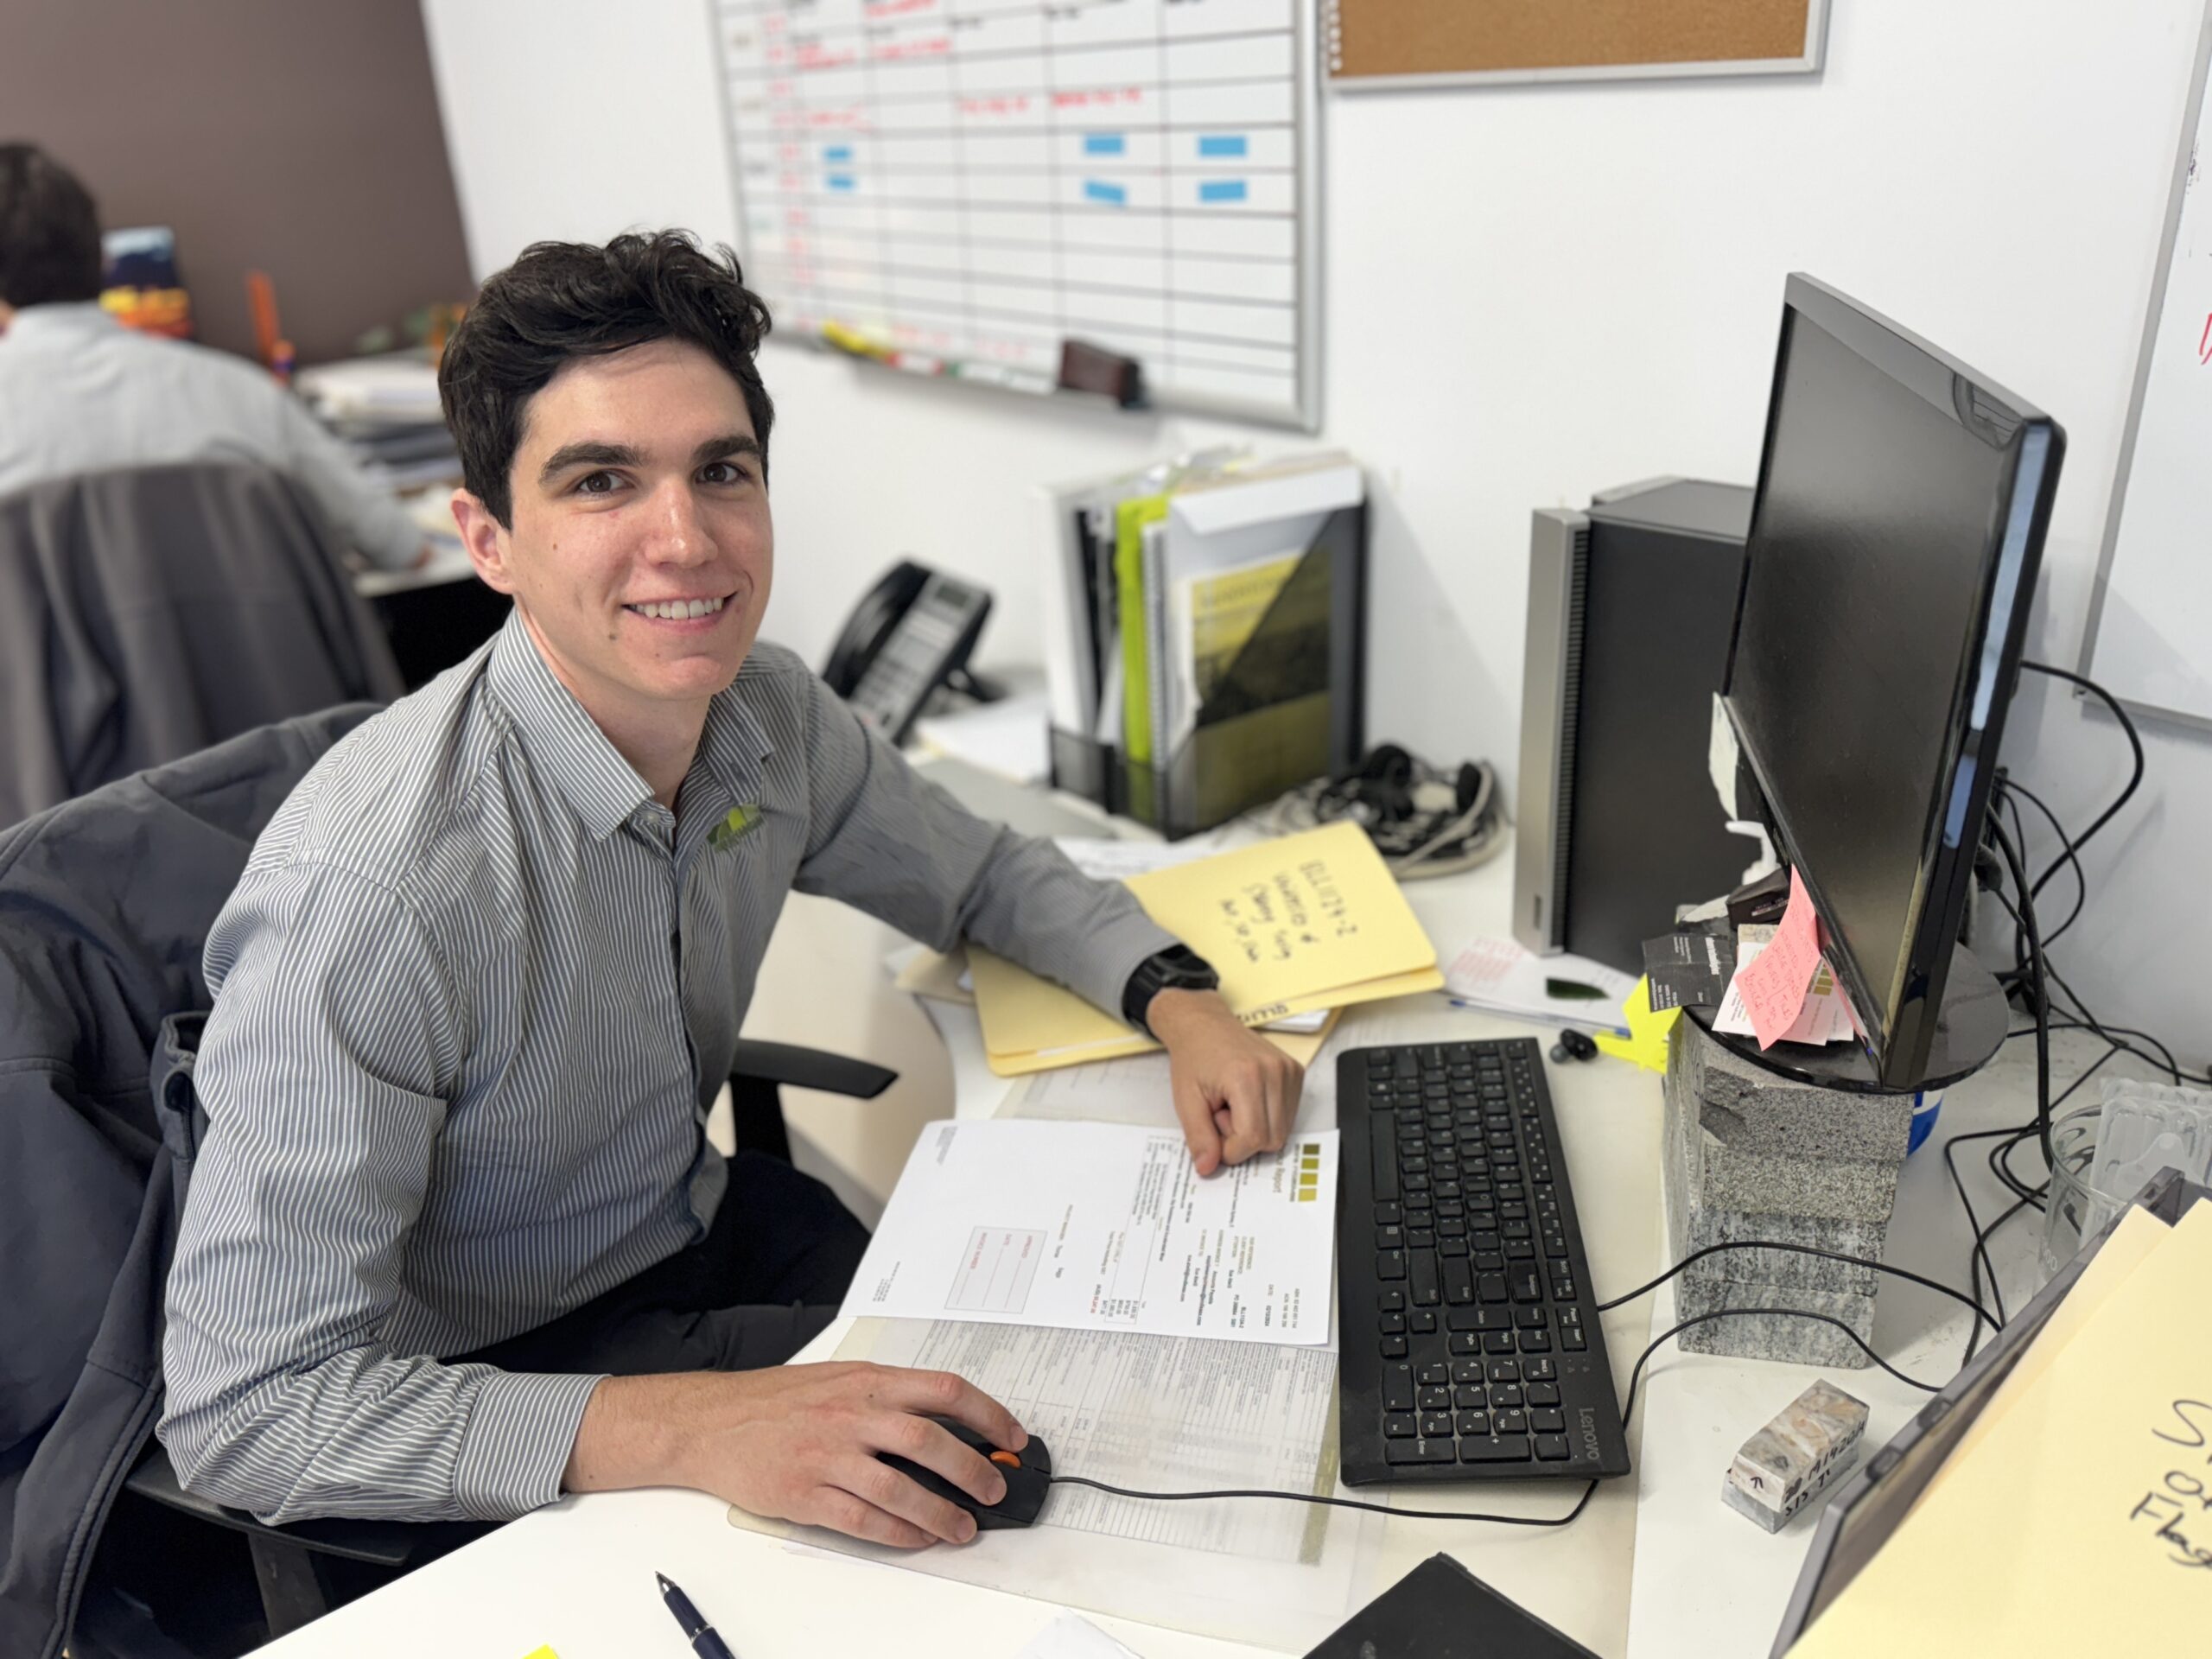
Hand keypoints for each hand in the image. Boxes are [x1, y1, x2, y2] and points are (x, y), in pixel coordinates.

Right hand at [563, 1362, 1026, 1548]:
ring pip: (900, 1488)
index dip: (988, 1413)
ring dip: (940, 1512)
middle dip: (972, 1469)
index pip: (943, 1390)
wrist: (709, 1422)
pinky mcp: (804, 1493)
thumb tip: (945, 1421)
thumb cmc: (775, 1400)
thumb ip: (887, 1396)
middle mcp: (851, 1414)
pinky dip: (897, 1534)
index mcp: (866, 1381)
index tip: (1013, 1435)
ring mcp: (828, 1455)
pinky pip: (862, 1519)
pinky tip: (917, 1539)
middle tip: (994, 1489)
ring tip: (963, 1528)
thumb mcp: (837, 1379)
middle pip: (929, 1440)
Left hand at [1147, 988, 1303, 1174]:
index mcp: (1246, 1076)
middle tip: (1222, 1114)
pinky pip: (1288, 1114)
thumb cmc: (1193, 1059)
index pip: (1253, 1138)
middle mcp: (1275, 1071)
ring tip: (1234, 1104)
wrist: (1204, 1025)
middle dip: (1243, 1139)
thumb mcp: (1186, 1101)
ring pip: (1282, 1130)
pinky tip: (1248, 1099)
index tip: (1213, 1132)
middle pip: (1272, 1139)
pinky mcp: (1296, 1071)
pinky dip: (1268, 1116)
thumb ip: (1199, 1137)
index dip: (1231, 1149)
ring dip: (1256, 1128)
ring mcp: (1289, 1070)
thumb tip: (1208, 1168)